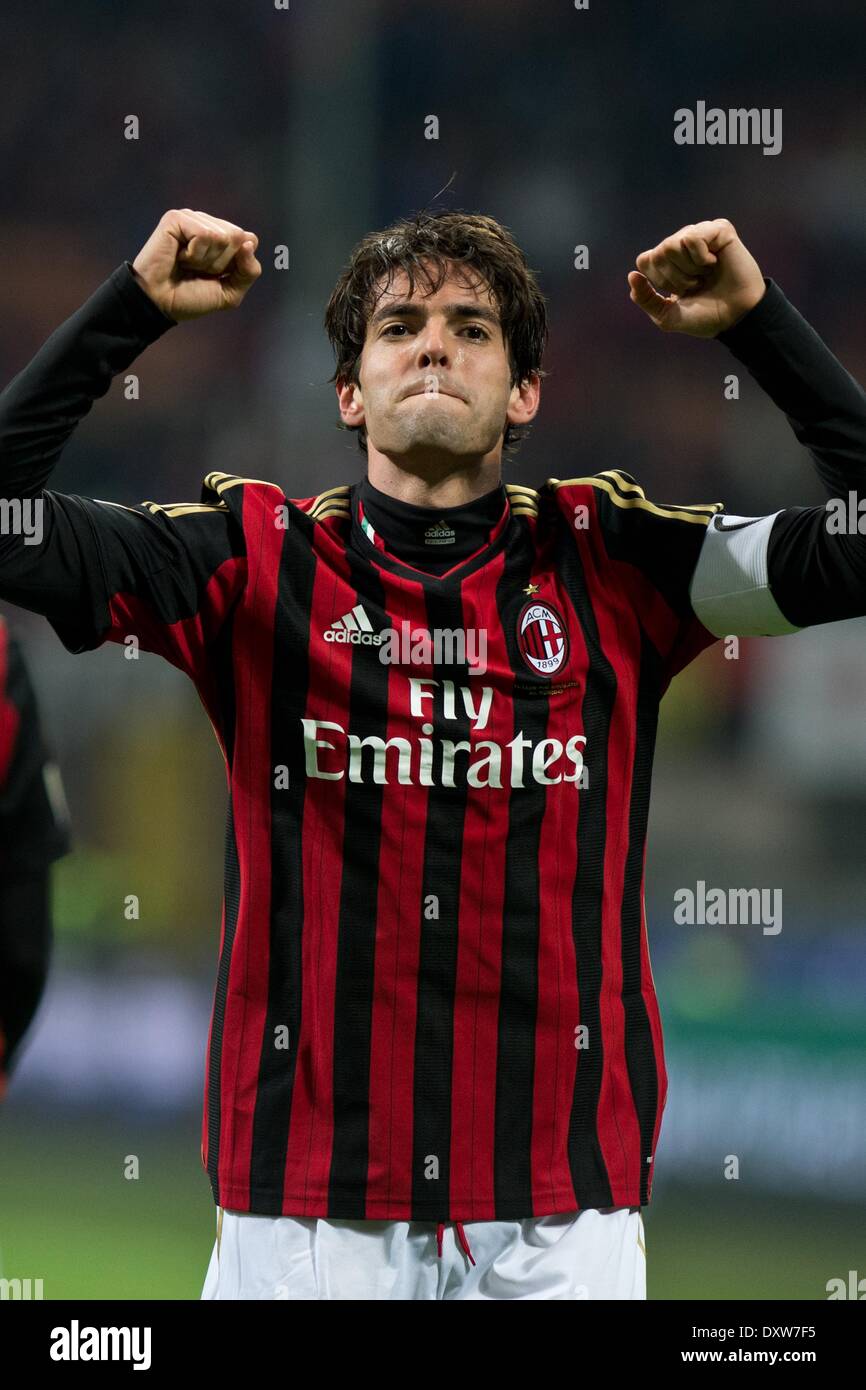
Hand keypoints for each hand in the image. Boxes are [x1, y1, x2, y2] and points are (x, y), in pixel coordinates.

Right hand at [131, 209, 261, 320]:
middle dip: (221, 263)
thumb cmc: (190, 297)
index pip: (250, 240)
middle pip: (238, 238)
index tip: (214, 275)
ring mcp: (192, 218)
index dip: (237, 264)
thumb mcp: (230, 292)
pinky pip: (205, 235)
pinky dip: (194, 254)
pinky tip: (178, 257)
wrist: (160, 304)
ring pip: (223, 237)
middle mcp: (208, 223)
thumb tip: (250, 242)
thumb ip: (249, 271)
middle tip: (197, 271)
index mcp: (221, 237)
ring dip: (206, 261)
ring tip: (186, 264)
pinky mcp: (176, 218)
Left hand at [627, 219, 764, 336]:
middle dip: (675, 278)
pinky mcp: (719, 230)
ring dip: (688, 269)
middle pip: (658, 253)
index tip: (678, 292)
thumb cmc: (704, 315)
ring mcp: (700, 235)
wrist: (735, 317)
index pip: (645, 260)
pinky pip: (692, 237)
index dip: (659, 280)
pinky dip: (700, 257)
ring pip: (672, 244)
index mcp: (668, 261)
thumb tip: (632, 275)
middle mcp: (682, 244)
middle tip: (696, 285)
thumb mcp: (667, 316)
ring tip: (705, 275)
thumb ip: (645, 299)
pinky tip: (714, 263)